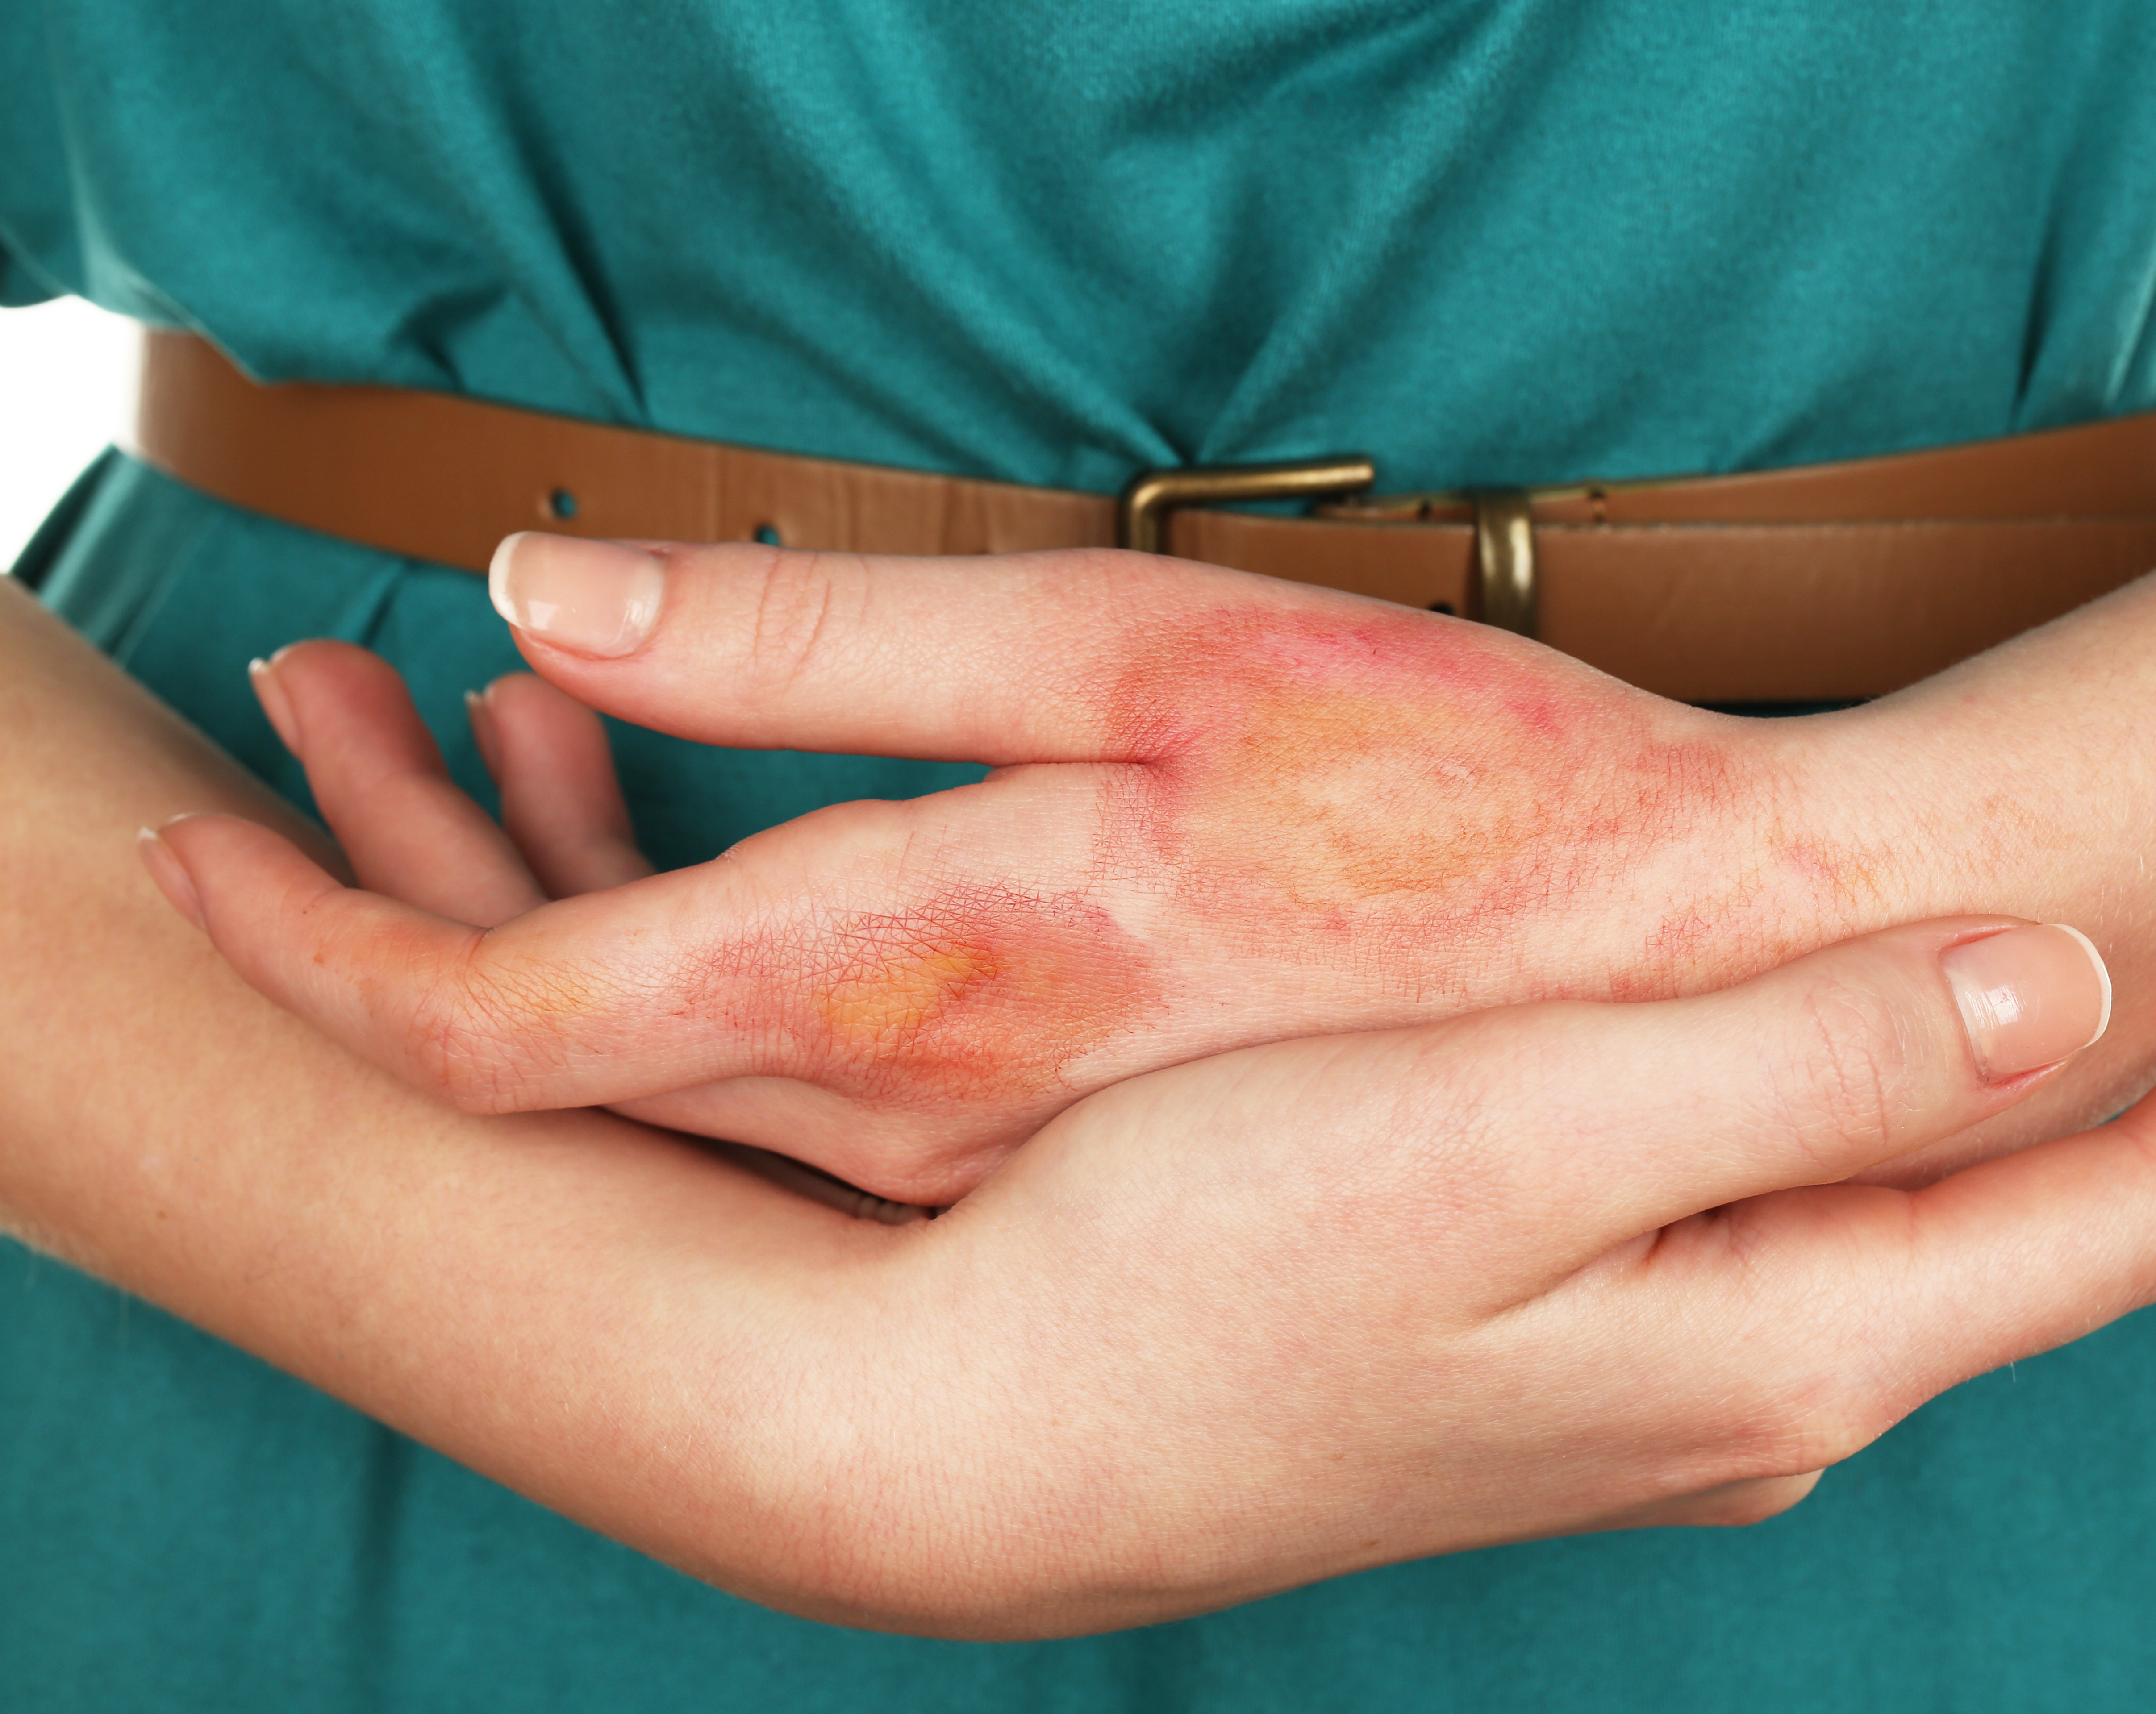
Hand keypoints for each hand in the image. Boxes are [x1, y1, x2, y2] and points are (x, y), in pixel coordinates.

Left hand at [153, 537, 1865, 1199]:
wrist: (1679, 991)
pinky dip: (663, 962)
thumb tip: (547, 589)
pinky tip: (647, 831)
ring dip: (521, 911)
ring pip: (653, 1079)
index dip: (320, 934)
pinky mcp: (1047, 1161)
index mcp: (910, 983)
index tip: (218, 834)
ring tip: (447, 746)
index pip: (501, 1024)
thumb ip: (828, 645)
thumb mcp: (1135, 650)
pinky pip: (779, 1089)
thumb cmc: (1441, 788)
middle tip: (322, 719)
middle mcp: (908, 1121)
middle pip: (546, 1060)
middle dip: (391, 887)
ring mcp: (976, 1170)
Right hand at [615, 913, 2155, 1635]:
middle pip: (2042, 1229)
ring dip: (2036, 1112)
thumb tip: (2062, 989)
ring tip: (2117, 986)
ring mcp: (1650, 1395)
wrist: (977, 1431)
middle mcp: (1750, 1392)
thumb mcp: (1521, 1133)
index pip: (2123, 1205)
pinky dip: (1876, 1139)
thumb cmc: (1209, 1258)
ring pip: (1913, 1233)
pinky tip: (1849, 1072)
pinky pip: (1789, 1238)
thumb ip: (1798, 1068)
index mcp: (1781, 1340)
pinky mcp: (1552, 1361)